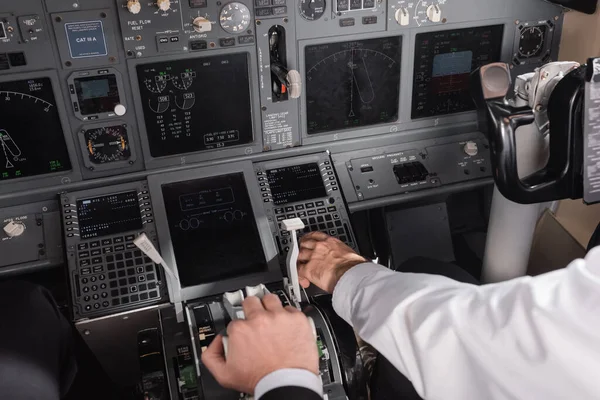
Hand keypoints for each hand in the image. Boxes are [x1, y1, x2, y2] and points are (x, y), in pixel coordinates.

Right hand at [201, 294, 318, 393]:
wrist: (286, 383)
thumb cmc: (260, 379)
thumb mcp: (224, 375)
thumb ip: (211, 356)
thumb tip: (216, 342)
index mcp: (241, 330)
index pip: (235, 320)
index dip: (239, 328)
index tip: (244, 333)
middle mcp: (259, 319)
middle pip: (251, 302)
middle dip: (251, 309)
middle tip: (255, 319)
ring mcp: (279, 317)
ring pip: (270, 299)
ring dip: (268, 306)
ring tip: (271, 317)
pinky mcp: (296, 319)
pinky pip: (290, 308)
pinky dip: (288, 316)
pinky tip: (286, 326)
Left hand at [298, 232, 366, 292]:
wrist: (351, 276)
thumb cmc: (354, 268)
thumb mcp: (349, 254)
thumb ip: (342, 254)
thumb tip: (344, 260)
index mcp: (331, 242)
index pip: (316, 235)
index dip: (310, 239)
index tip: (309, 241)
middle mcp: (320, 247)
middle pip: (304, 243)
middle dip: (302, 249)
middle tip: (303, 256)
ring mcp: (313, 257)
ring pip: (299, 255)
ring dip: (299, 262)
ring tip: (301, 269)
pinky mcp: (308, 269)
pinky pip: (298, 271)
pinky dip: (300, 276)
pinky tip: (304, 281)